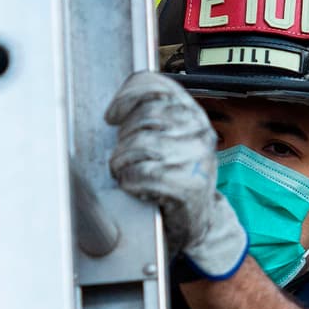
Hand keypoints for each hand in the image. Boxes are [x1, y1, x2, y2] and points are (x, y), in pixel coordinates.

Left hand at [105, 71, 246, 279]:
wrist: (198, 222)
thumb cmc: (176, 178)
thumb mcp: (171, 140)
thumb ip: (152, 119)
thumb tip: (119, 107)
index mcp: (192, 114)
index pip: (157, 86)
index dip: (127, 97)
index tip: (111, 116)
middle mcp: (198, 132)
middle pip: (143, 118)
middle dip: (122, 140)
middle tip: (122, 157)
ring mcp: (195, 159)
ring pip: (139, 146)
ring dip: (122, 163)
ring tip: (126, 173)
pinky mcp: (187, 186)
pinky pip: (142, 174)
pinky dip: (129, 182)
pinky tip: (134, 186)